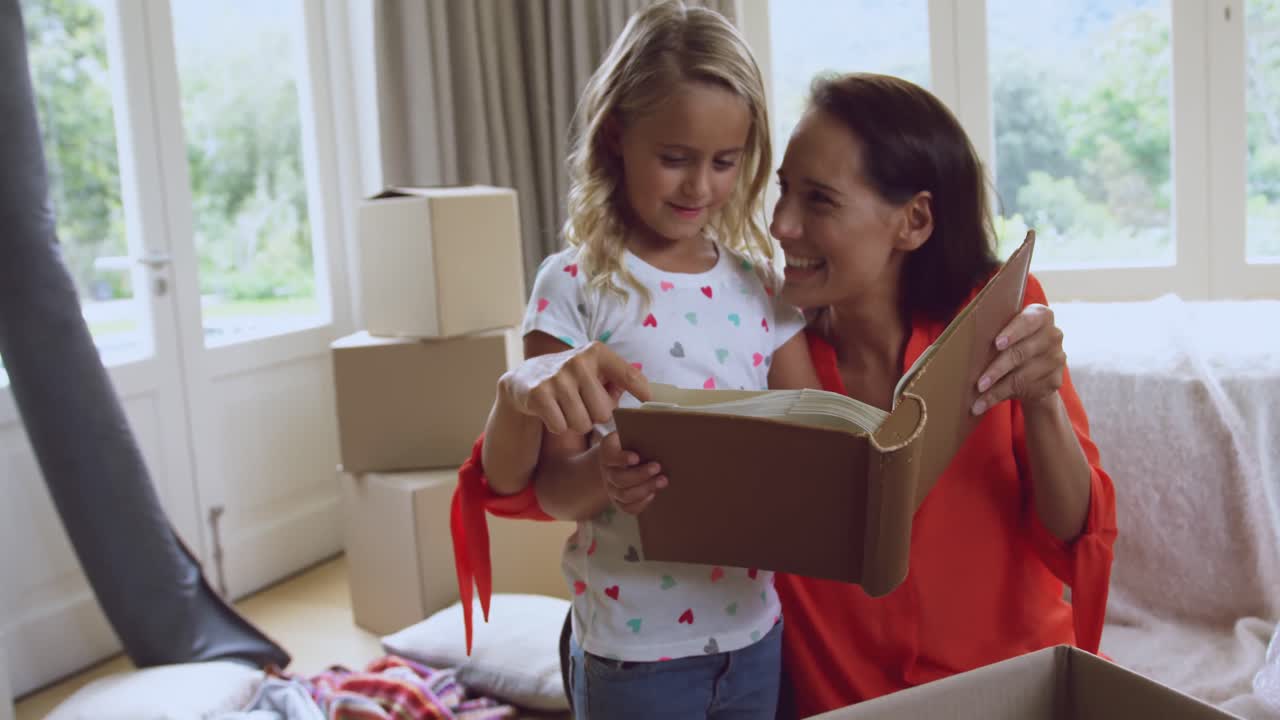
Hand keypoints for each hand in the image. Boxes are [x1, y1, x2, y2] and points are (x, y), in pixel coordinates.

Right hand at [498, 341, 650, 434]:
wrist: (524, 378)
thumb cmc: (569, 378)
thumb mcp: (593, 371)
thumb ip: (618, 379)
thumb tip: (646, 394)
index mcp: (597, 352)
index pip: (627, 374)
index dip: (641, 389)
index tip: (648, 400)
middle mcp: (579, 361)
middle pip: (604, 413)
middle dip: (595, 417)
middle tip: (583, 406)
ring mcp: (558, 377)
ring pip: (582, 423)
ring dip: (576, 423)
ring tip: (566, 409)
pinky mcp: (539, 393)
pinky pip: (561, 426)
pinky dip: (558, 426)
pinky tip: (552, 412)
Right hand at [596, 432, 666, 514]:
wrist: (623, 457)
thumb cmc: (633, 441)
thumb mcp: (632, 433)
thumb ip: (640, 431)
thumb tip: (661, 427)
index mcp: (608, 451)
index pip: (610, 456)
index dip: (621, 458)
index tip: (636, 457)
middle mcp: (607, 471)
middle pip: (618, 478)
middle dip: (640, 475)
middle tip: (657, 467)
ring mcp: (612, 488)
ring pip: (624, 495)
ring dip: (645, 489)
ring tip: (662, 480)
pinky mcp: (619, 501)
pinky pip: (628, 508)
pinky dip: (641, 503)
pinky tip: (653, 493)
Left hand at [972, 304, 1065, 414]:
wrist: (1035, 367)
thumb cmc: (1012, 342)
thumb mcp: (1006, 331)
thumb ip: (995, 330)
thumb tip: (963, 341)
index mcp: (1041, 316)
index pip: (1027, 322)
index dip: (1012, 333)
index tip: (996, 344)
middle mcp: (1053, 335)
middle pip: (1021, 353)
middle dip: (997, 369)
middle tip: (979, 384)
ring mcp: (1057, 358)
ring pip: (1021, 377)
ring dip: (996, 390)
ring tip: (976, 402)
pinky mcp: (1055, 380)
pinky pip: (1025, 391)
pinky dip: (1000, 398)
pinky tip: (984, 404)